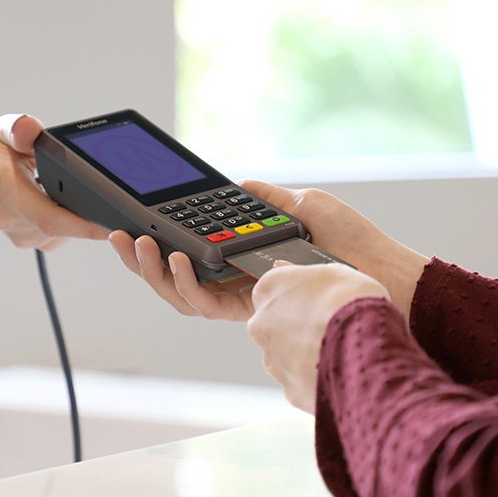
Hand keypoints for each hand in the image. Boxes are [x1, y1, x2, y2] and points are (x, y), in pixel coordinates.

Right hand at [0, 114, 109, 249]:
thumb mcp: (1, 129)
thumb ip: (18, 128)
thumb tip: (31, 129)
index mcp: (3, 189)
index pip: (48, 218)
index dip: (83, 226)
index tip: (111, 225)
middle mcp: (8, 218)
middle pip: (62, 227)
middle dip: (88, 215)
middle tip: (107, 198)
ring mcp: (18, 233)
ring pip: (63, 231)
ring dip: (76, 214)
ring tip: (70, 189)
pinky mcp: (28, 240)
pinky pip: (59, 234)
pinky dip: (67, 219)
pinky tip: (60, 200)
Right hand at [109, 179, 426, 320]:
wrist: (379, 267)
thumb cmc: (349, 238)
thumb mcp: (302, 204)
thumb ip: (264, 198)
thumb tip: (237, 186)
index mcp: (245, 256)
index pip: (192, 252)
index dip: (160, 242)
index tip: (135, 222)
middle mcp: (239, 280)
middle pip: (175, 278)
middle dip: (140, 262)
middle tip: (117, 237)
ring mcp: (245, 298)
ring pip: (182, 296)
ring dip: (153, 274)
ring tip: (138, 246)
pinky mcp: (253, 310)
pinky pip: (206, 305)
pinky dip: (187, 284)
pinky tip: (179, 259)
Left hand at [247, 261, 389, 413]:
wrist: (367, 348)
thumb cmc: (354, 303)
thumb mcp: (334, 272)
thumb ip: (304, 274)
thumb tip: (284, 269)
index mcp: (269, 289)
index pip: (273, 290)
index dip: (296, 297)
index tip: (314, 302)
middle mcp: (261, 324)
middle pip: (274, 325)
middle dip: (296, 327)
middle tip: (328, 327)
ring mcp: (273, 359)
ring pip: (285, 355)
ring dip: (305, 354)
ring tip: (339, 350)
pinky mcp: (289, 388)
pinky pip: (301, 380)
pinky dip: (316, 377)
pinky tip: (339, 370)